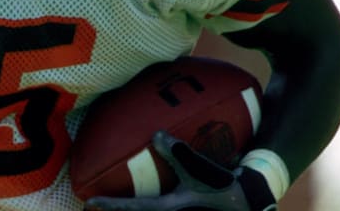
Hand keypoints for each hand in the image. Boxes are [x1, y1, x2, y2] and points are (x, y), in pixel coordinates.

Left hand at [85, 131, 276, 210]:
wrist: (250, 200)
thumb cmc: (224, 186)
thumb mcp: (200, 169)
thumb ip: (178, 153)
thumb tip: (157, 136)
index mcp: (170, 210)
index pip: (134, 208)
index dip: (111, 206)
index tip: (89, 203)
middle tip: (93, 206)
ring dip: (129, 210)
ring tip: (110, 206)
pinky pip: (158, 209)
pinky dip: (144, 207)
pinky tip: (138, 201)